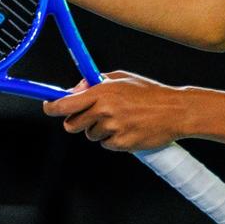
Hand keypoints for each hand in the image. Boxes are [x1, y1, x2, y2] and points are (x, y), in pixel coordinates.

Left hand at [41, 71, 187, 152]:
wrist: (176, 111)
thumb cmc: (150, 93)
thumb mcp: (121, 78)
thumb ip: (95, 82)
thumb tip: (75, 89)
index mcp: (101, 93)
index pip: (65, 104)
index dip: (52, 107)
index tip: (48, 106)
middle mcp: (104, 111)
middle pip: (71, 124)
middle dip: (76, 121)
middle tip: (90, 116)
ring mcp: (112, 129)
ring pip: (89, 134)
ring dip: (98, 129)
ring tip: (119, 119)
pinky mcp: (120, 144)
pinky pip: (105, 144)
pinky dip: (112, 139)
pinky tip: (127, 129)